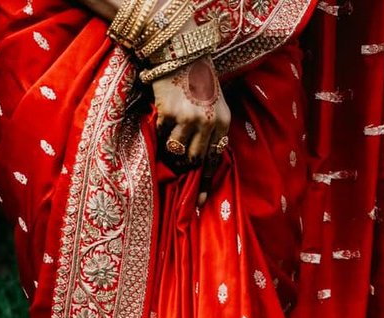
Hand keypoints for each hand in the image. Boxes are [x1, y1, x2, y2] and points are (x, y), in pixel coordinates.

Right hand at [152, 54, 229, 202]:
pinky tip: (162, 118)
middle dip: (185, 164)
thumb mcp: (217, 104)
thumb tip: (202, 160)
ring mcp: (187, 118)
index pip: (214, 160)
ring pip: (177, 150)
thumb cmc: (200, 79)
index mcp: (223, 122)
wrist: (182, 50)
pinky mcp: (168, 112)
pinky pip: (162, 135)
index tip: (199, 201)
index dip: (205, 182)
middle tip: (178, 160)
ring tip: (170, 137)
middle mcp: (208, 122)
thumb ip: (213, 130)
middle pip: (194, 159)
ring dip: (171, 149)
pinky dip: (160, 132)